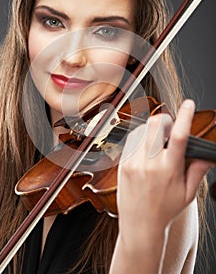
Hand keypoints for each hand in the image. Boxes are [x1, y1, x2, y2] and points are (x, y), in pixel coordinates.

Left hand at [116, 99, 211, 248]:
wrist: (140, 226)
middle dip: (164, 120)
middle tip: (169, 129)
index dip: (185, 116)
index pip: (179, 136)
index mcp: (170, 169)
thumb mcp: (187, 193)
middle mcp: (150, 163)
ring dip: (151, 131)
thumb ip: (197, 170)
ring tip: (156, 146)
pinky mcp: (123, 164)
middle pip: (155, 124)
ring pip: (142, 130)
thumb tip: (206, 154)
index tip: (189, 104)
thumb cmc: (165, 210)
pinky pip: (132, 141)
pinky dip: (140, 141)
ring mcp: (133, 162)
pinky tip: (145, 154)